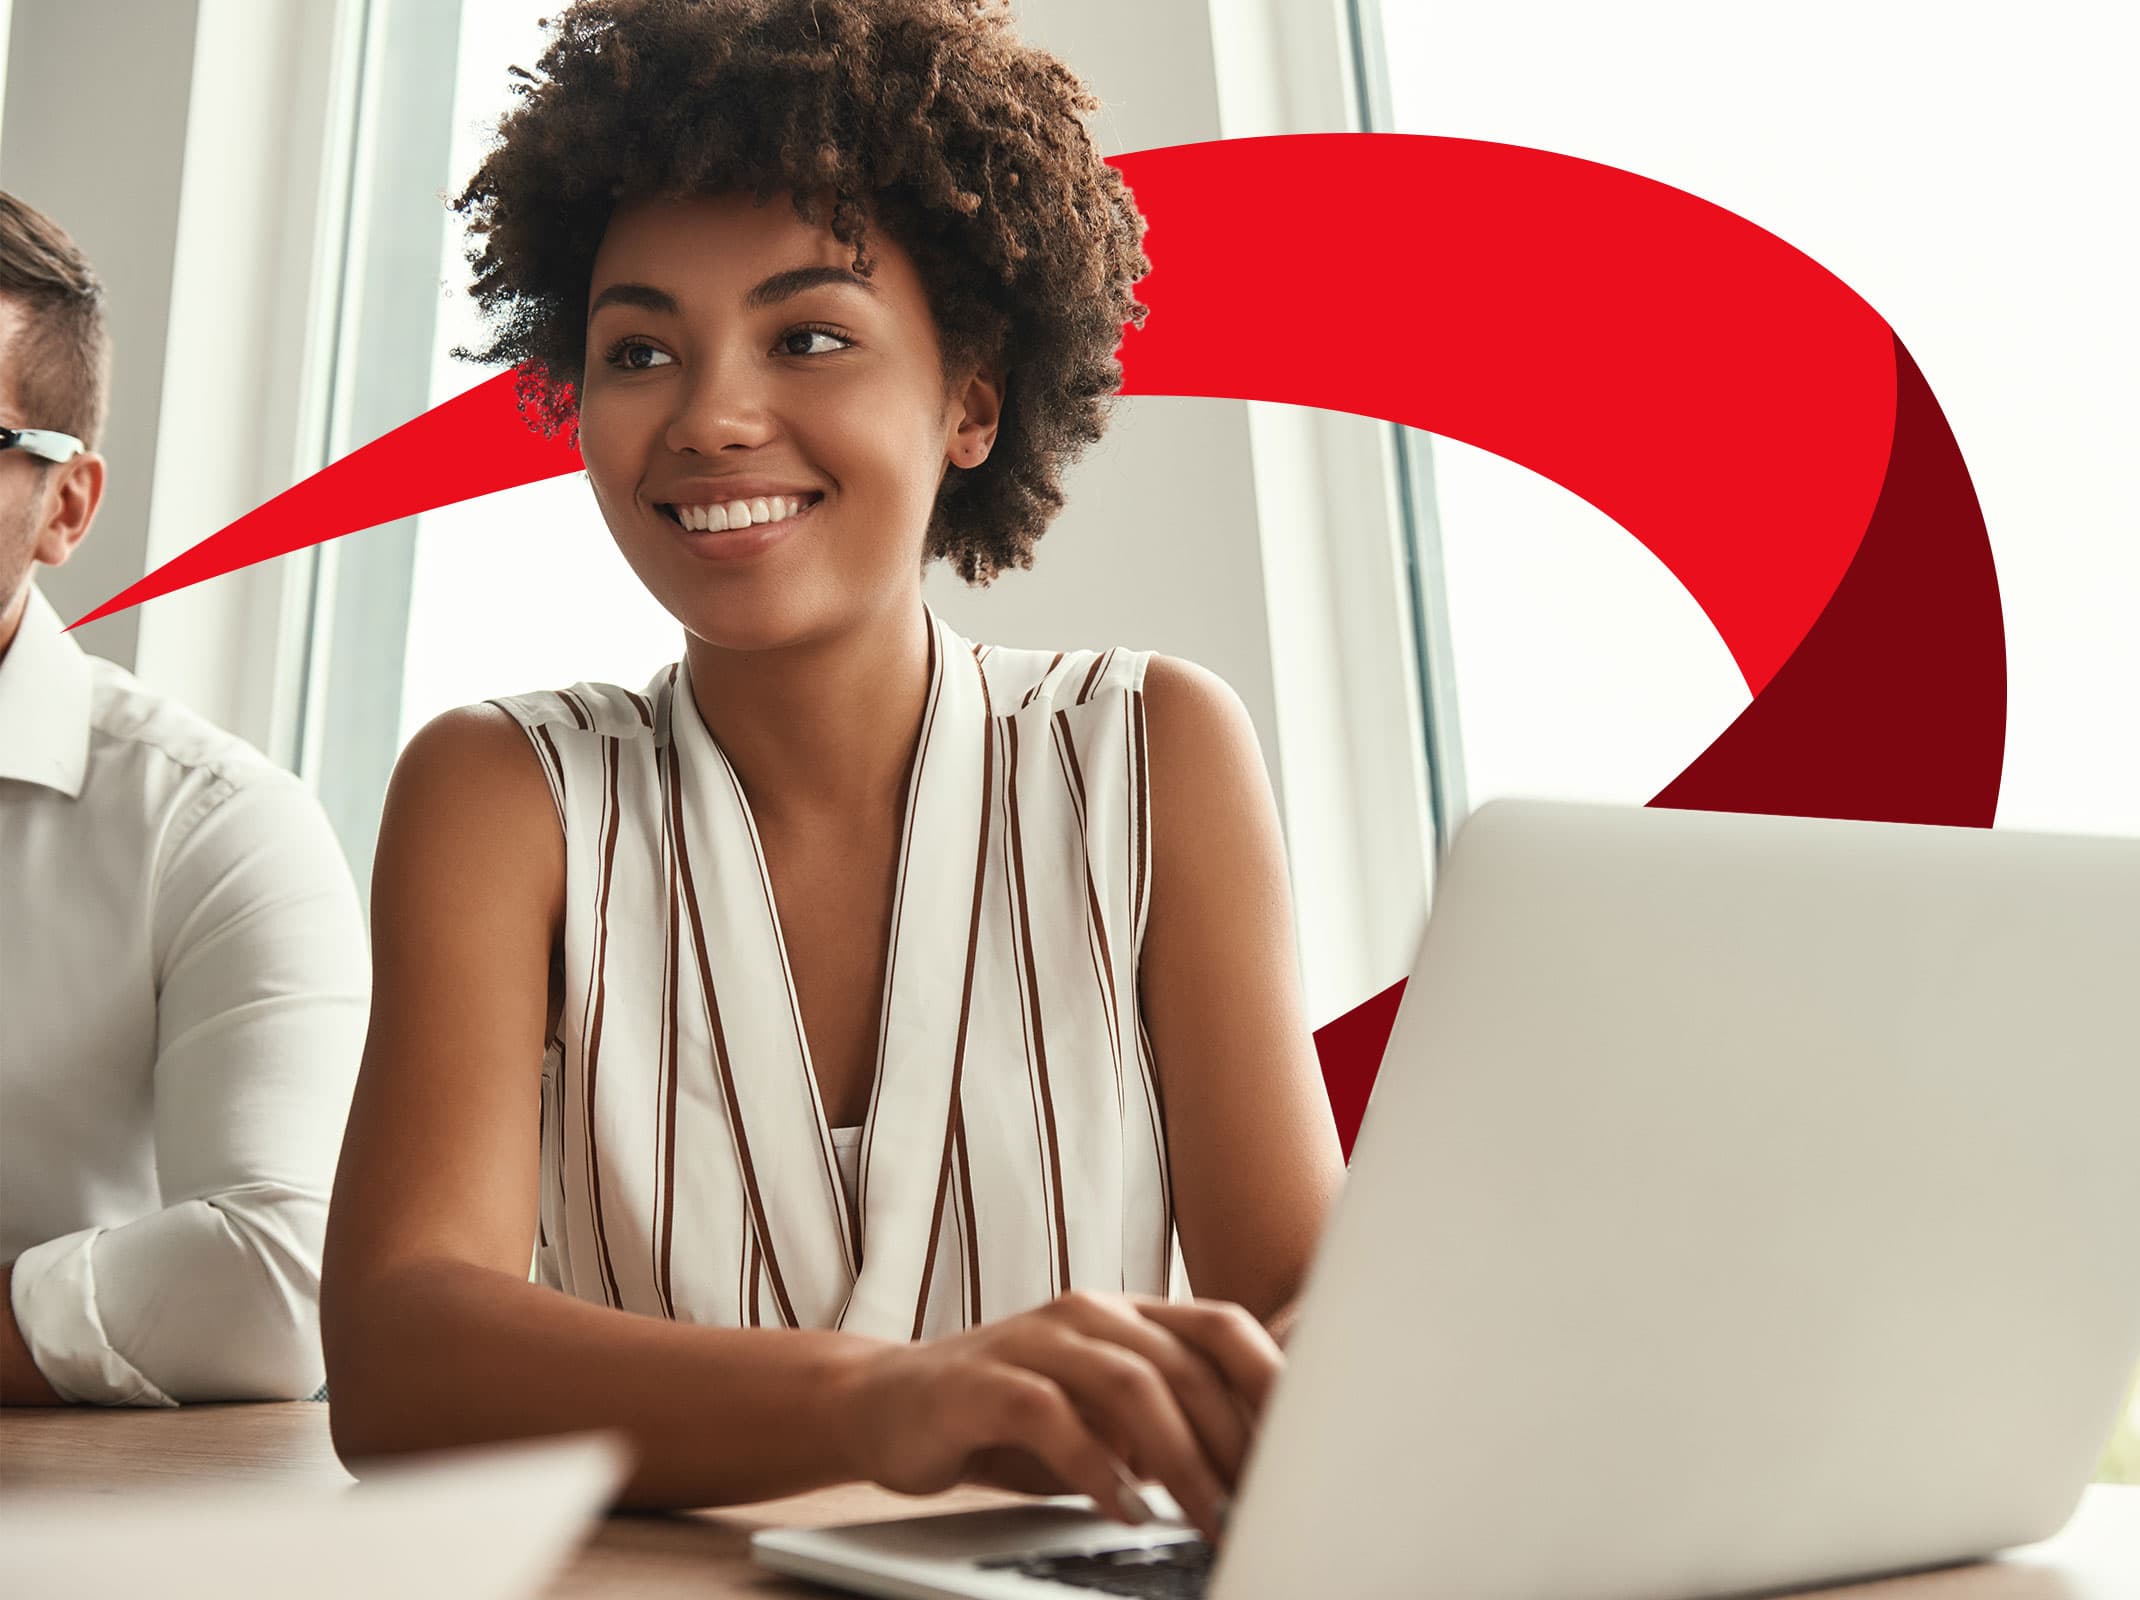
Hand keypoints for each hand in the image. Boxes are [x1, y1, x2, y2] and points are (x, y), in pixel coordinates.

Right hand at [844, 1290, 1281, 1543]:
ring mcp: (1033, 1340)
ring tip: (1206, 1518)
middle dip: (1235, 1443)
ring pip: (1131, 1383)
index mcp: (1127, 1315)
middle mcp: (1088, 1314)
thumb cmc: (1009, 1415)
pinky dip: (1096, 1467)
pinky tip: (1120, 1508)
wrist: (887, 1404)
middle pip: (1187, 1363)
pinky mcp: (981, 1380)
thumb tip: (1258, 1471)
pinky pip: (1051, 1415)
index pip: (1222, 1328)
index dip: (1274, 1382)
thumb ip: (1168, 1424)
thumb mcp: (1100, 1415)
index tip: (1313, 1449)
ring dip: (1180, 1460)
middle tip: (1264, 1508)